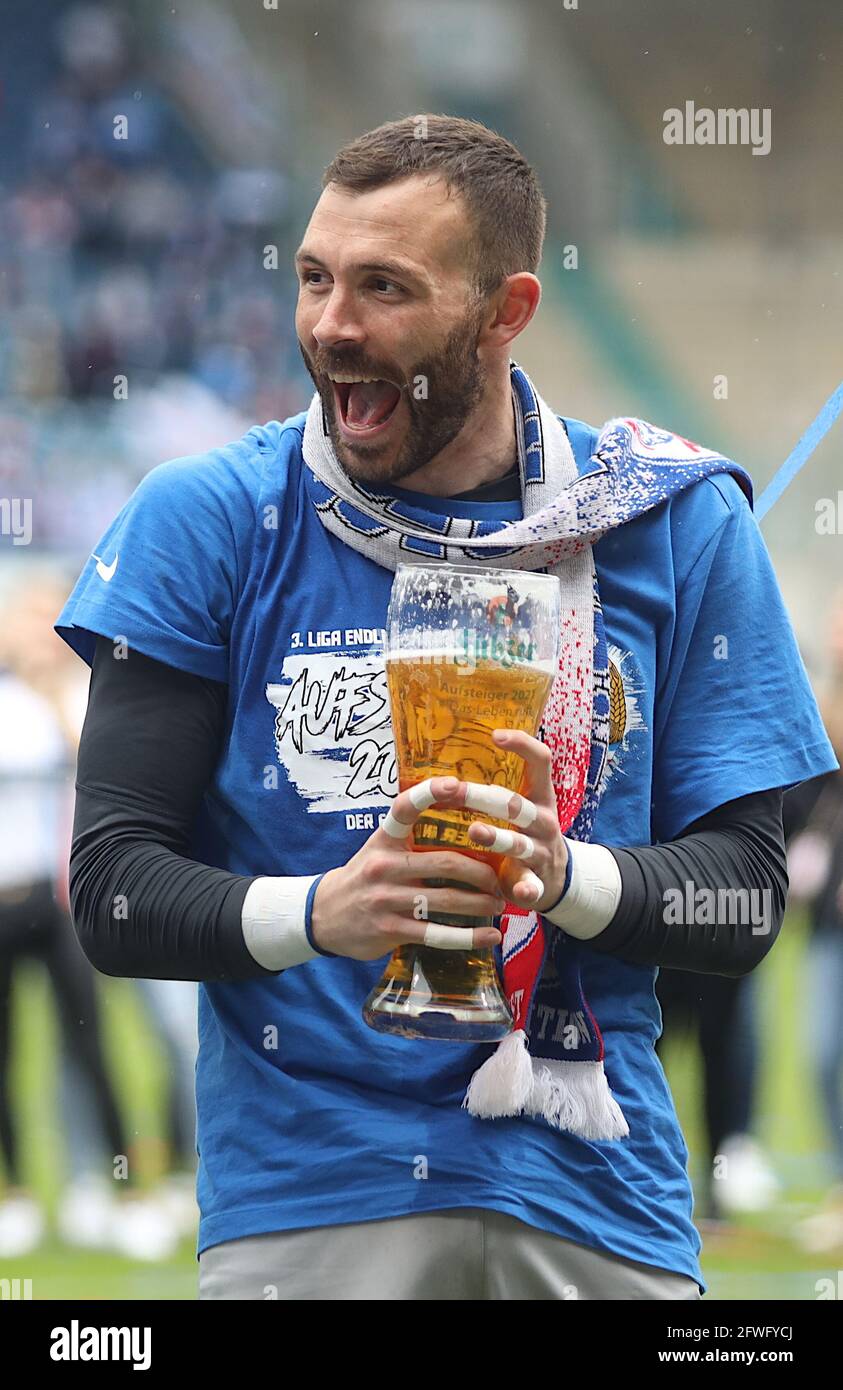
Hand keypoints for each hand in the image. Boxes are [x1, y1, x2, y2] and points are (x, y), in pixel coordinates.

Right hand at [310, 775, 505, 959]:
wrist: (322, 915)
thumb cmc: (364, 876)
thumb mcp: (378, 848)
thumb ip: (411, 838)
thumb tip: (462, 829)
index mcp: (384, 840)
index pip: (404, 809)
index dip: (429, 793)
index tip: (457, 784)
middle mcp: (384, 866)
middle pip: (445, 864)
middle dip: (482, 873)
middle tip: (499, 879)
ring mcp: (386, 900)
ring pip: (447, 901)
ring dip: (481, 904)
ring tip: (500, 904)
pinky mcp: (390, 930)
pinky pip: (437, 934)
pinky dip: (468, 936)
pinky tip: (490, 935)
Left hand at [424, 728, 567, 913]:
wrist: (557, 880)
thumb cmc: (526, 835)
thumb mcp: (522, 809)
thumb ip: (495, 788)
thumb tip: (447, 760)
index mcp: (540, 797)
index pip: (540, 761)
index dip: (522, 745)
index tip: (496, 735)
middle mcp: (544, 821)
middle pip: (517, 805)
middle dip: (485, 798)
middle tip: (456, 790)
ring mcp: (543, 852)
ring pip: (520, 844)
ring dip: (498, 838)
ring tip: (475, 831)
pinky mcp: (538, 883)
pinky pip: (533, 886)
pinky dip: (527, 890)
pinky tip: (519, 893)